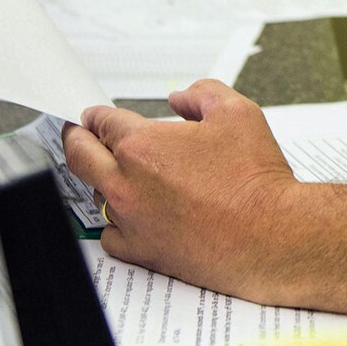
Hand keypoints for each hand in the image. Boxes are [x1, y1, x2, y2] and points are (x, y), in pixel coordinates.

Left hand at [63, 80, 301, 301]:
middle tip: (77, 135)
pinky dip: (117, 223)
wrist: (271, 234)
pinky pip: (110, 235)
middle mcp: (127, 183)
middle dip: (75, 140)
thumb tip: (181, 98)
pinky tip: (132, 215)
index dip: (96, 115)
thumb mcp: (237, 112)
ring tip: (118, 174)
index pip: (102, 122)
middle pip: (79, 156)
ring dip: (103, 180)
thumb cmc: (256, 180)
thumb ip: (203, 94)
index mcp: (144, 145)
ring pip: (95, 195)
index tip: (95, 116)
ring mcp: (130, 220)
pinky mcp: (141, 251)